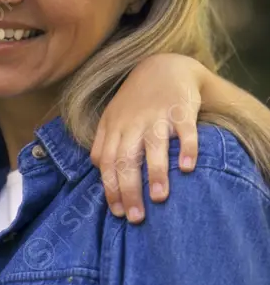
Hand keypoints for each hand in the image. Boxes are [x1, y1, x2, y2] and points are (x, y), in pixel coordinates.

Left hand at [91, 54, 201, 222]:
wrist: (165, 66)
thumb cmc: (136, 101)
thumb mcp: (112, 118)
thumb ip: (102, 143)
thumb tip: (97, 170)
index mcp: (114, 129)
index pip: (107, 163)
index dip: (110, 188)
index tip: (117, 212)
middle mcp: (133, 124)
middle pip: (126, 159)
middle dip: (129, 189)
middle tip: (136, 217)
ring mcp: (158, 116)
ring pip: (154, 146)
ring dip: (156, 172)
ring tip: (159, 198)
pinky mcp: (181, 109)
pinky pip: (185, 130)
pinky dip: (187, 148)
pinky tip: (188, 168)